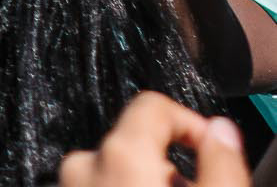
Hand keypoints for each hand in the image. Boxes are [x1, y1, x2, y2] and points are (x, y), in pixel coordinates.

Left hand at [59, 91, 248, 186]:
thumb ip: (221, 163)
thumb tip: (219, 128)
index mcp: (119, 153)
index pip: (154, 105)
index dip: (191, 124)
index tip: (211, 153)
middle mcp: (79, 164)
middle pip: (134, 142)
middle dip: (167, 165)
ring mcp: (62, 186)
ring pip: (114, 170)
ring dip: (142, 183)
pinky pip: (94, 186)